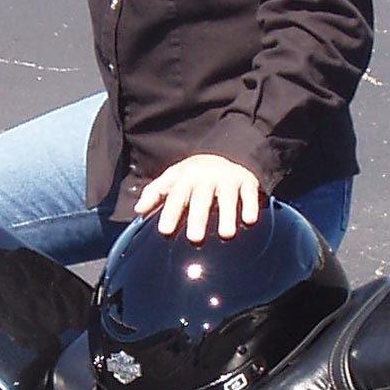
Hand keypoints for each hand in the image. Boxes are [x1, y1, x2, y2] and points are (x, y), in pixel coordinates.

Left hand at [133, 154, 260, 241]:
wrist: (226, 150)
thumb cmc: (194, 174)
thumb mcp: (173, 178)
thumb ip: (155, 193)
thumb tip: (138, 210)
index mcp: (185, 178)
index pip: (175, 197)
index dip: (170, 213)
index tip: (164, 230)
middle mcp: (206, 178)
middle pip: (201, 199)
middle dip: (198, 218)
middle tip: (194, 238)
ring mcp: (227, 179)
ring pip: (228, 198)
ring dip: (227, 215)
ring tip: (226, 234)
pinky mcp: (247, 181)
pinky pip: (249, 194)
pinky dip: (250, 206)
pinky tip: (250, 220)